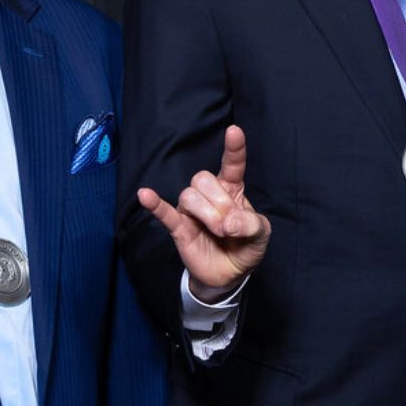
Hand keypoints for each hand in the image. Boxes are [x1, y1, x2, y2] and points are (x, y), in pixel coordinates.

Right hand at [138, 125, 271, 299]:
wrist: (230, 275)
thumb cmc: (246, 246)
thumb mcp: (261, 235)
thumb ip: (251, 225)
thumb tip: (230, 223)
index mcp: (232, 189)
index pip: (232, 164)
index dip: (233, 149)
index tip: (234, 131)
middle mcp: (210, 195)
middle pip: (203, 179)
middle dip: (219, 202)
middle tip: (230, 226)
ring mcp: (192, 210)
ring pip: (188, 195)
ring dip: (206, 214)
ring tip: (218, 231)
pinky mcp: (179, 227)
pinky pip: (164, 212)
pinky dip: (154, 204)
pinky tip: (145, 195)